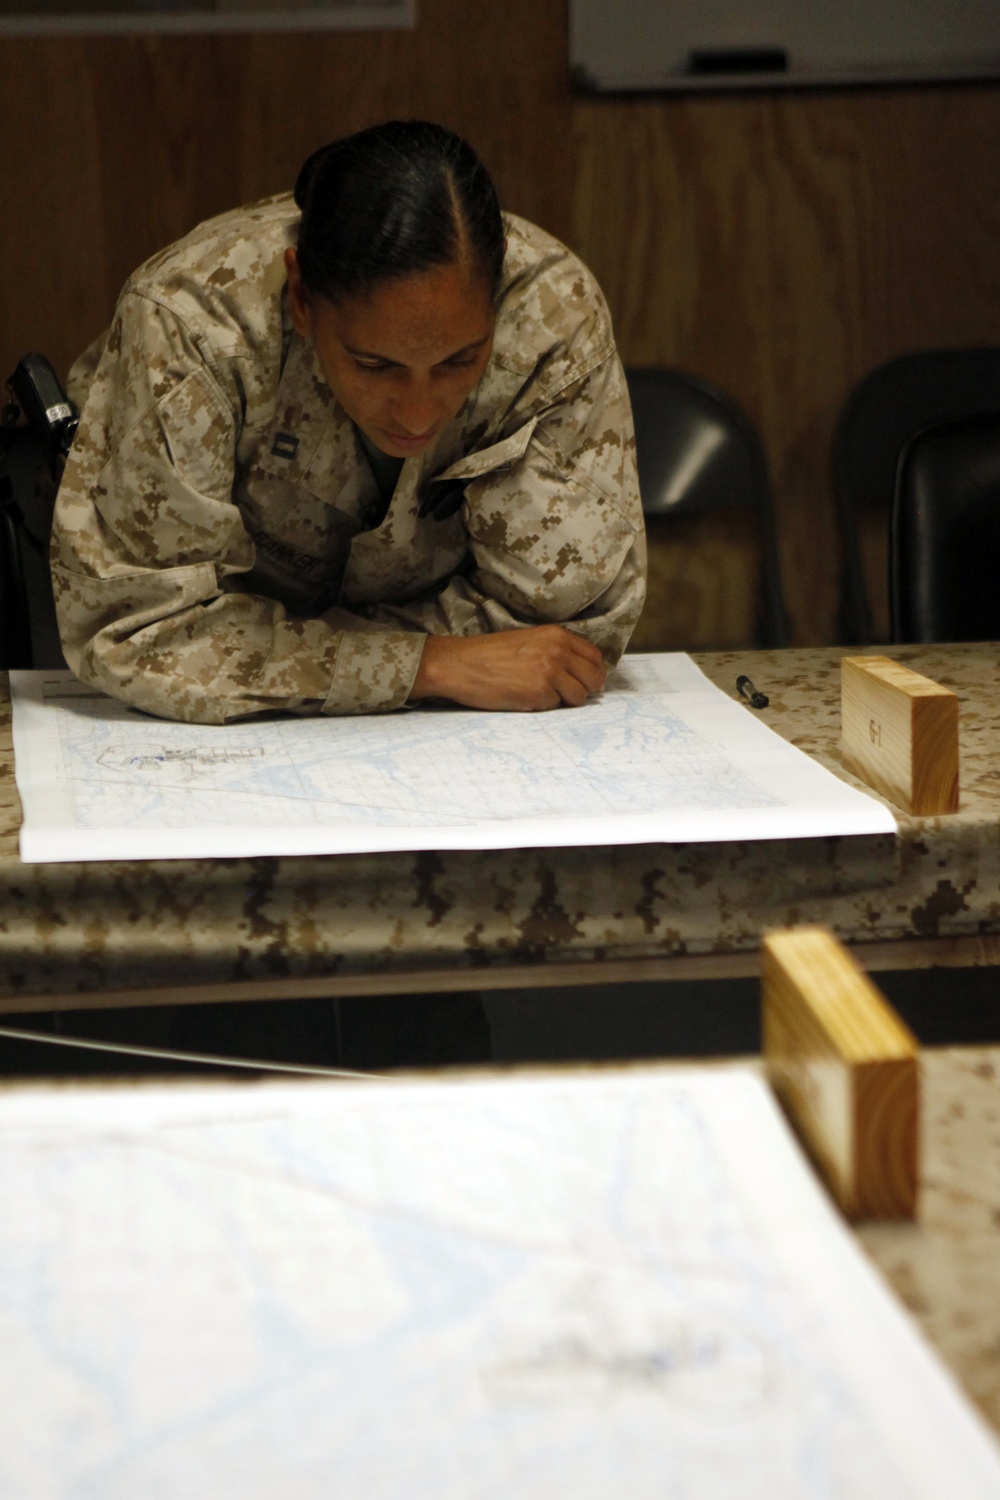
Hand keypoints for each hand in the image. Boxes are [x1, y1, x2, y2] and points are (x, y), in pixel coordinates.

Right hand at [409, 626, 606, 710]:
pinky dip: (545, 707)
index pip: (594, 656)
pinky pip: (556, 706)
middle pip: (594, 677)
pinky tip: (526, 699)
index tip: (587, 682)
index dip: (594, 672)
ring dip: (565, 701)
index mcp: (557, 635)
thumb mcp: (529, 641)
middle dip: (587, 689)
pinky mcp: (540, 692)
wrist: (460, 664)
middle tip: (572, 696)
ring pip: (580, 696)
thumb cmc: (489, 655)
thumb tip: (580, 672)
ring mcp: (550, 672)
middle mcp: (558, 651)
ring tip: (543, 697)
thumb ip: (555, 651)